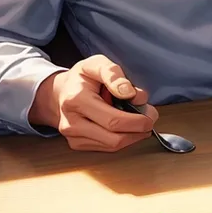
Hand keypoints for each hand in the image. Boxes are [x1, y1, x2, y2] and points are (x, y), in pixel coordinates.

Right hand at [29, 54, 157, 151]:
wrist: (61, 92)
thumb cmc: (82, 78)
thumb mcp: (97, 64)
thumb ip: (113, 74)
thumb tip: (129, 93)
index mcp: (76, 100)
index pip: (113, 120)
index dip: (137, 121)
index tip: (150, 113)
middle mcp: (71, 122)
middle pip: (114, 138)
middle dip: (138, 130)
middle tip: (150, 119)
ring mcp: (73, 137)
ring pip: (112, 146)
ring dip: (133, 136)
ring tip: (140, 121)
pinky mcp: (77, 145)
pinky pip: (106, 148)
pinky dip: (122, 139)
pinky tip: (127, 127)